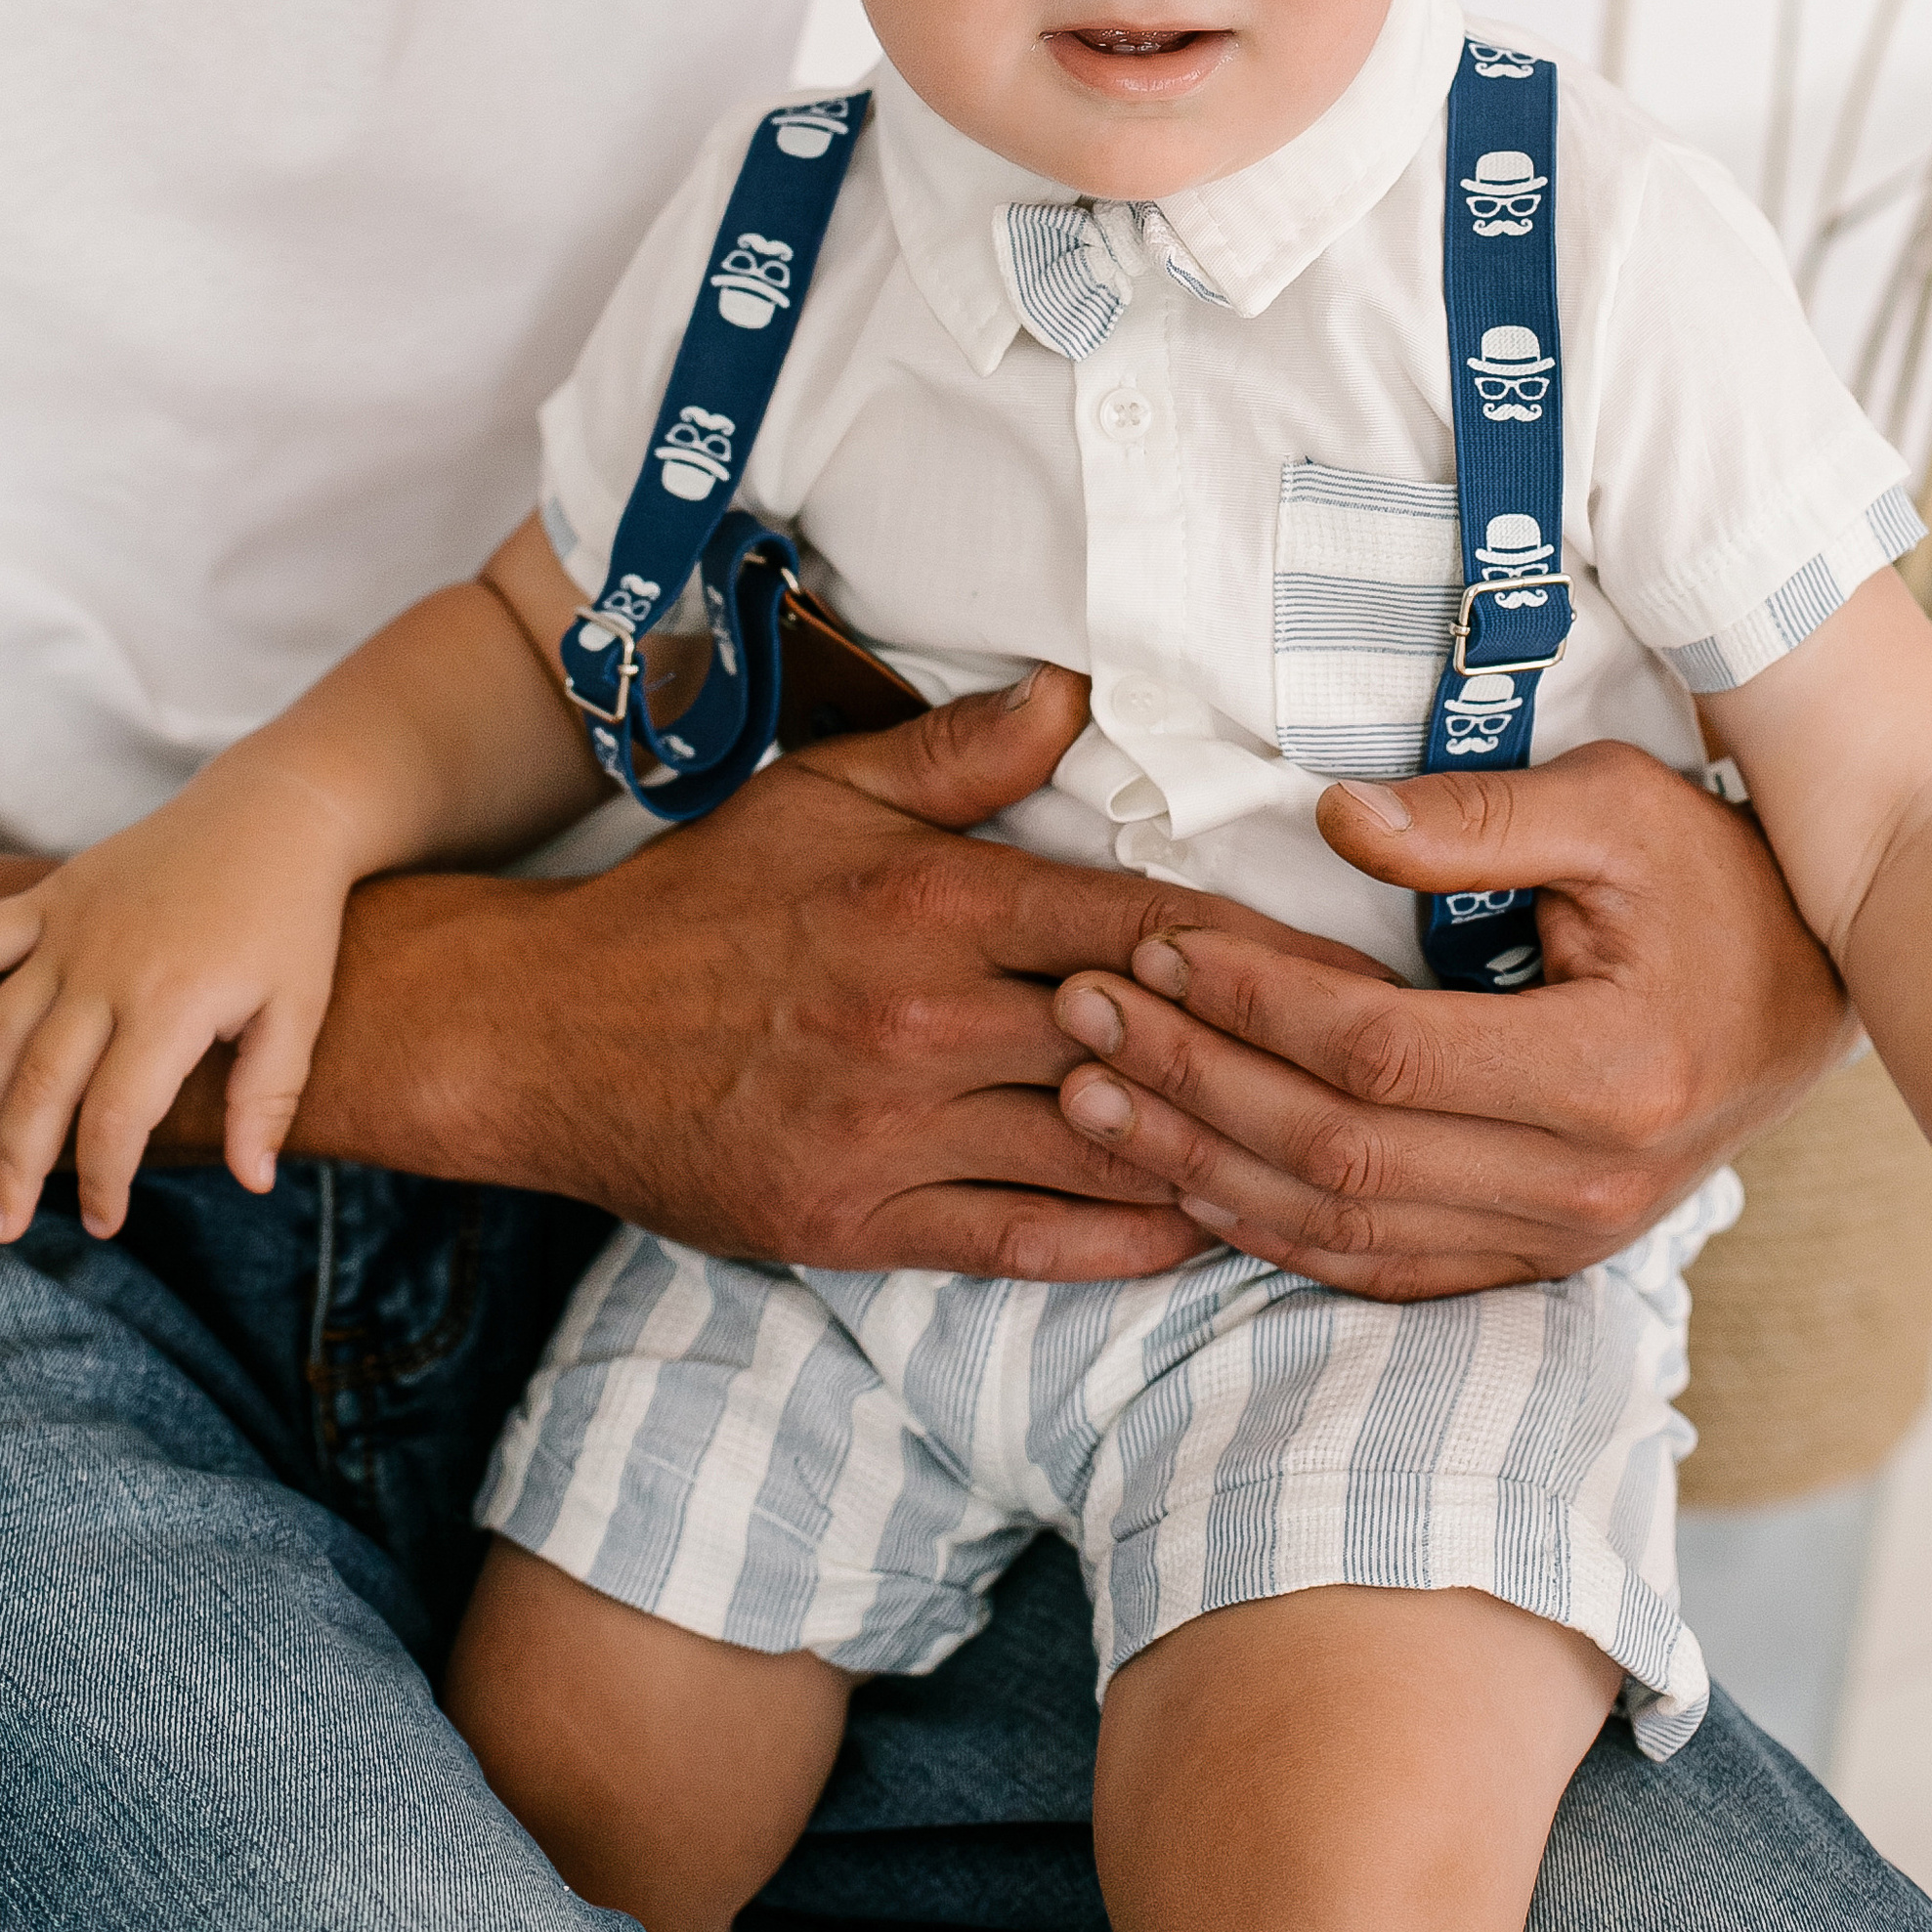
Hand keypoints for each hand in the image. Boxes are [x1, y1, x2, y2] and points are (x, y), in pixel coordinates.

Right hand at [0, 763, 357, 1242]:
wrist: (275, 811)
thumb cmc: (291, 917)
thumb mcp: (300, 1008)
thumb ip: (268, 1098)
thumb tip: (253, 1181)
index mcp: (173, 1003)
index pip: (115, 1118)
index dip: (102, 1181)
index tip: (103, 1221)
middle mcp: (108, 968)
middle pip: (41, 1087)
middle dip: (16, 1167)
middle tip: (1, 1226)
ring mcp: (74, 927)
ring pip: (1, 1029)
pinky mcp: (56, 892)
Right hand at [300, 665, 1377, 1279]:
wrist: (547, 1037)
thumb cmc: (699, 905)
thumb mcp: (821, 795)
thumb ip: (959, 753)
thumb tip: (1076, 690)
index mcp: (936, 902)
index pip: (1139, 926)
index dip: (1260, 951)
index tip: (1359, 969)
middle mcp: (928, 1018)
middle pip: (1142, 1042)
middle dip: (1266, 1061)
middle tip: (1384, 1078)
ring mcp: (895, 1130)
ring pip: (1100, 1150)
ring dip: (1214, 1158)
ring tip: (1324, 1165)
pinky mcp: (862, 1221)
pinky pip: (1025, 1241)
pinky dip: (1124, 1242)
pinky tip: (1203, 1233)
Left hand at [1045, 740, 1851, 1295]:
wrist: (1821, 986)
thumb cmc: (1716, 873)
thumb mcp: (1615, 806)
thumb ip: (1474, 818)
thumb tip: (1334, 819)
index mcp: (1609, 1075)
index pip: (1381, 1052)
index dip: (1255, 1000)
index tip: (1160, 942)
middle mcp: (1585, 1188)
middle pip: (1339, 1154)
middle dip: (1192, 1083)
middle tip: (1078, 1016)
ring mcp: (1564, 1242)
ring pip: (1342, 1231)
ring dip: (1202, 1166)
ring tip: (1087, 1101)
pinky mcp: (1541, 1258)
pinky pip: (1382, 1271)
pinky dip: (1272, 1232)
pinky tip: (1187, 1180)